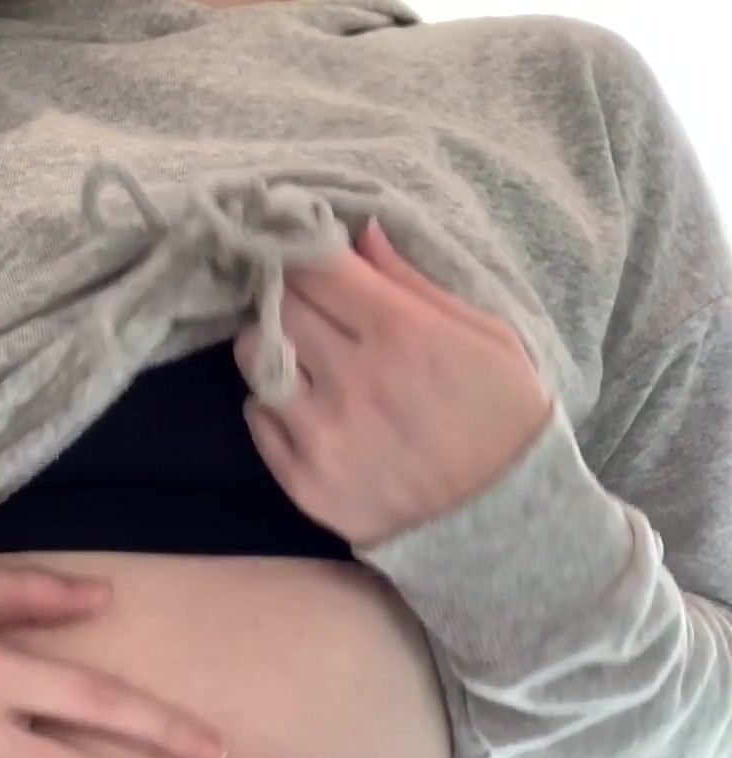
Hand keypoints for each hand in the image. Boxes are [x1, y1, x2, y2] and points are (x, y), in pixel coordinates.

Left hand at [234, 221, 554, 551]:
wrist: (504, 524)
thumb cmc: (505, 418)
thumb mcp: (486, 336)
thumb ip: (415, 283)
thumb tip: (362, 234)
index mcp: (400, 332)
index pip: (314, 265)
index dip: (309, 253)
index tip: (314, 259)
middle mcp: (351, 380)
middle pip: (279, 305)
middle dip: (292, 297)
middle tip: (311, 310)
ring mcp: (322, 434)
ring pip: (253, 358)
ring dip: (272, 348)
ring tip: (304, 360)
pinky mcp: (304, 482)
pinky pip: (257, 420)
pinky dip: (274, 406)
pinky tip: (310, 411)